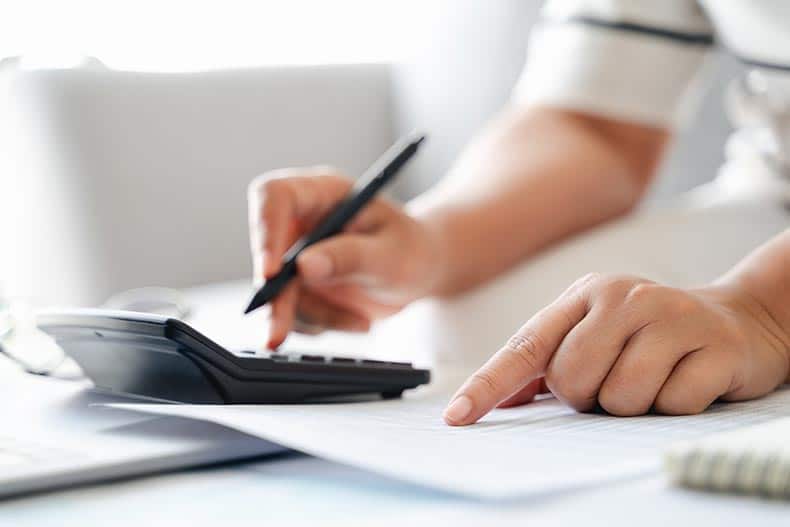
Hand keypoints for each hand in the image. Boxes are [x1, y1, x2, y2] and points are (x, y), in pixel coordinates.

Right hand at [248, 167, 443, 347]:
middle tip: (277, 333)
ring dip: (316, 316)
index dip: (265, 231)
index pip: (274, 196)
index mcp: (323, 192)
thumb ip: (352, 257)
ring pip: (280, 292)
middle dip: (276, 298)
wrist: (422, 269)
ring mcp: (296, 253)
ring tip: (362, 320)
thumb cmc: (412, 249)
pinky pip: (293, 312)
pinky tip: (354, 319)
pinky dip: (322, 324)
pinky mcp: (298, 284)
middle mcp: (302, 220)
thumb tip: (306, 265)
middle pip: (266, 252)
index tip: (272, 273)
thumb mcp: (392, 254)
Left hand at [443, 273, 789, 424]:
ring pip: (620, 396)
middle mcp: (624, 296)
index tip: (458, 416)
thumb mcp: (597, 332)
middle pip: (571, 379)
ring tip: (654, 379)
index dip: (489, 384)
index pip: (526, 346)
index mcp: (585, 294)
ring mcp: (671, 315)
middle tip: (615, 380)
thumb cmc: (650, 334)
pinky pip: (671, 404)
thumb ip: (550, 360)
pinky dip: (675, 405)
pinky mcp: (714, 343)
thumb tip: (503, 398)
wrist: (739, 318)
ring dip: (632, 405)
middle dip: (588, 397)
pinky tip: (688, 379)